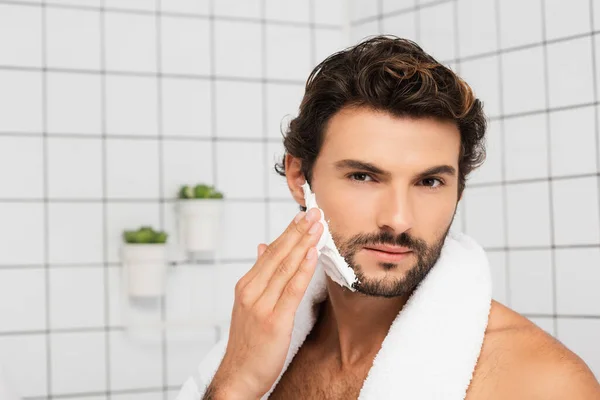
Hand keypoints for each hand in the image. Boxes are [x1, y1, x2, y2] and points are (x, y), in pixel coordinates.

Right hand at [209, 208, 322, 398]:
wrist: (237, 376)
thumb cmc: (247, 343)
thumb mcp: (248, 304)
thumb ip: (258, 275)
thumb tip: (260, 246)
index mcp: (246, 285)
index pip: (270, 252)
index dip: (288, 232)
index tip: (303, 216)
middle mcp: (251, 291)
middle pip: (277, 254)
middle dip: (298, 231)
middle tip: (314, 212)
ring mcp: (261, 305)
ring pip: (285, 267)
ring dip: (303, 244)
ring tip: (317, 226)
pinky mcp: (274, 320)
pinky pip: (291, 290)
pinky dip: (302, 269)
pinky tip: (311, 254)